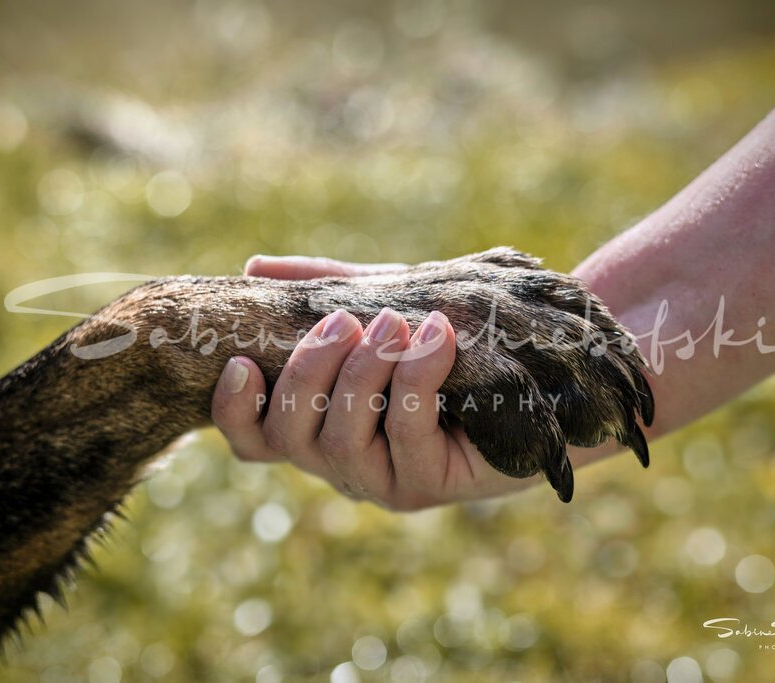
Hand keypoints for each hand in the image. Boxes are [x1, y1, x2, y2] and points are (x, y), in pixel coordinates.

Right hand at [210, 256, 538, 509]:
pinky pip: (405, 433)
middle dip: (310, 370)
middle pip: (289, 434)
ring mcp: (386, 481)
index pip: (254, 440)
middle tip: (346, 321)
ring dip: (364, 371)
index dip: (234, 410)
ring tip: (398, 323)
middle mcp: (343, 461)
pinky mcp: (433, 485)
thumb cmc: (451, 333)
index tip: (239, 361)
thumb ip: (326, 288)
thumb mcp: (384, 300)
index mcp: (320, 425)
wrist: (540, 360)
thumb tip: (255, 267)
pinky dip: (416, 376)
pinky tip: (439, 337)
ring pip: (341, 438)